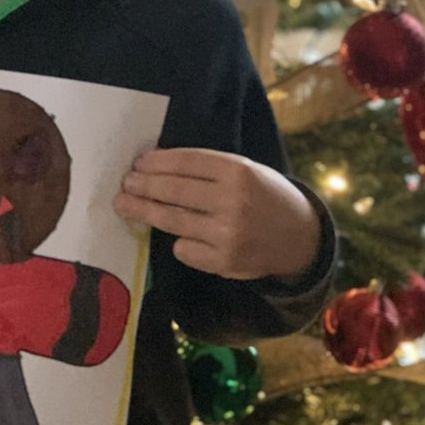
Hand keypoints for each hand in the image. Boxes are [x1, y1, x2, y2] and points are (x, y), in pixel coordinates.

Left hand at [114, 148, 320, 281]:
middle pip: (173, 191)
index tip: (138, 163)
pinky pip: (185, 249)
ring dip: (144, 211)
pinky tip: (179, 235)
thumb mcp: (245, 171)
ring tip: (125, 205)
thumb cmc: (264, 197)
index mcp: (238, 171)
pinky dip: (178, 241)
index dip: (156, 162)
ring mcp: (227, 234)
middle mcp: (232, 201)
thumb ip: (207, 169)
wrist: (299, 238)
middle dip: (143, 186)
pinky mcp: (224, 261)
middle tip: (124, 184)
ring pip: (172, 220)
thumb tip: (154, 165)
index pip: (185, 162)